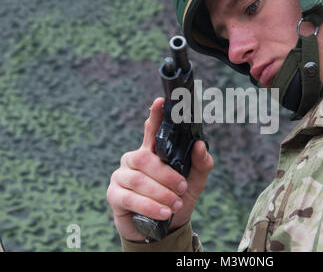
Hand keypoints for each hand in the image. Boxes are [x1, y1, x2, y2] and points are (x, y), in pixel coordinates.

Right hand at [106, 97, 213, 241]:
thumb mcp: (194, 182)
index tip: (160, 102)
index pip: (152, 129)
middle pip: (145, 158)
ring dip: (159, 193)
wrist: (163, 228)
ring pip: (137, 179)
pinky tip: (163, 213)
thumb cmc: (177, 198)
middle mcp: (134, 159)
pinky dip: (149, 206)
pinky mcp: (114, 195)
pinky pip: (129, 198)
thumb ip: (200, 164)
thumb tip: (200, 145)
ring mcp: (121, 176)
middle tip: (182, 188)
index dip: (155, 116)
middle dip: (166, 174)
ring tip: (175, 204)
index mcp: (153, 152)